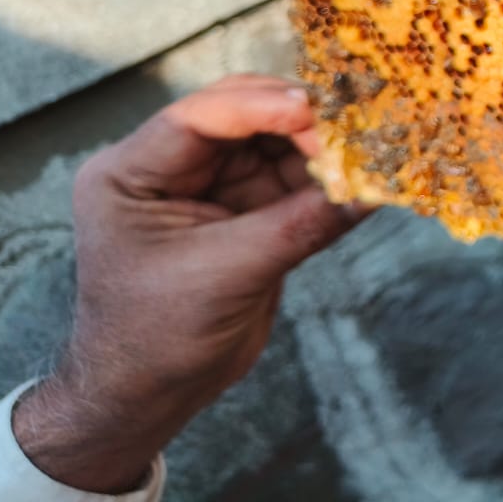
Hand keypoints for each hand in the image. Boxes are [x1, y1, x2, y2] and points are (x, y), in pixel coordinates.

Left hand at [13, 75, 370, 493]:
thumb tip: (371, 188)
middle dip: (300, 121)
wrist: (149, 397)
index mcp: (131, 172)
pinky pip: (292, 180)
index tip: (317, 112)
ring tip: (368, 153)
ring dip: (322, 148)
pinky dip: (327, 180)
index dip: (263, 106)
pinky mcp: (244, 211)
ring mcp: (209, 187)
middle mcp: (169, 167)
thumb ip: (299, 225)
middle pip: (244, 117)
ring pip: (276, 143)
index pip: (202, 116)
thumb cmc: (157, 337)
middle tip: (353, 130)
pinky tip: (362, 181)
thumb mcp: (226, 274)